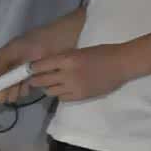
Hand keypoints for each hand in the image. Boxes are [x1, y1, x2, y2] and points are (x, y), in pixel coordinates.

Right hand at [0, 14, 84, 97]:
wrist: (65, 35)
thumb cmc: (39, 41)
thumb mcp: (16, 52)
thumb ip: (2, 67)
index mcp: (5, 55)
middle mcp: (13, 60)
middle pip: (5, 79)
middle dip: (5, 90)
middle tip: (7, 100)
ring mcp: (25, 64)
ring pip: (16, 81)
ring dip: (15, 89)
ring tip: (17, 97)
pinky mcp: (37, 68)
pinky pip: (27, 80)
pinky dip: (25, 86)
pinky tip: (26, 91)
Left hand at [20, 36, 147, 104]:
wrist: (122, 63)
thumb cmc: (102, 53)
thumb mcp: (79, 52)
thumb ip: (62, 60)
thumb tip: (45, 66)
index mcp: (67, 58)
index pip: (40, 65)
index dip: (32, 69)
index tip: (28, 70)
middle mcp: (67, 74)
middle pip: (41, 80)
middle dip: (35, 80)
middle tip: (34, 79)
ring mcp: (73, 87)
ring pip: (49, 91)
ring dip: (47, 88)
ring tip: (51, 84)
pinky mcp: (80, 96)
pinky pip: (61, 98)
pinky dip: (60, 94)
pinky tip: (64, 89)